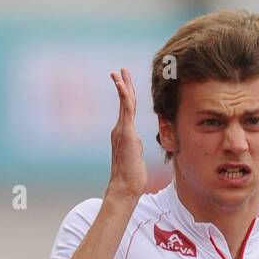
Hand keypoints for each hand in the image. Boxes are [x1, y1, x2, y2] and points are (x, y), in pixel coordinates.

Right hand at [107, 68, 147, 201]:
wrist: (125, 187)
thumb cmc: (132, 179)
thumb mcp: (136, 159)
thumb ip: (136, 149)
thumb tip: (137, 144)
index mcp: (124, 135)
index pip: (127, 111)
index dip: (127, 97)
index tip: (125, 84)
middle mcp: (120, 130)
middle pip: (125, 103)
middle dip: (124, 85)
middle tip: (121, 70)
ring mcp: (122, 131)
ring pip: (125, 103)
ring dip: (123, 86)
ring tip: (120, 73)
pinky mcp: (126, 133)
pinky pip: (125, 110)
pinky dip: (124, 96)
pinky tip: (122, 85)